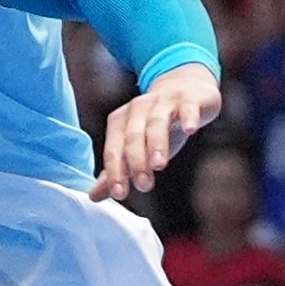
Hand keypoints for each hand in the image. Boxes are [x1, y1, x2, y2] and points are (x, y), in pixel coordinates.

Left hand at [91, 60, 221, 201]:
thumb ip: (117, 170)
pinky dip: (188, 117)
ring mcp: (163, 102)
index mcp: (121, 121)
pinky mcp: (188, 99)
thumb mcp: (137, 147)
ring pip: (156, 122)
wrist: (186, 89)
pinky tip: (190, 129)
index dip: (115, 171)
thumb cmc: (159, 125)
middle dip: (136, 161)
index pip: (114, 149)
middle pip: (133, 136)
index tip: (120, 193)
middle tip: (143, 185)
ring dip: (156, 144)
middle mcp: (138, 109)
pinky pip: (187, 107)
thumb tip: (94, 196)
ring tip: (159, 165)